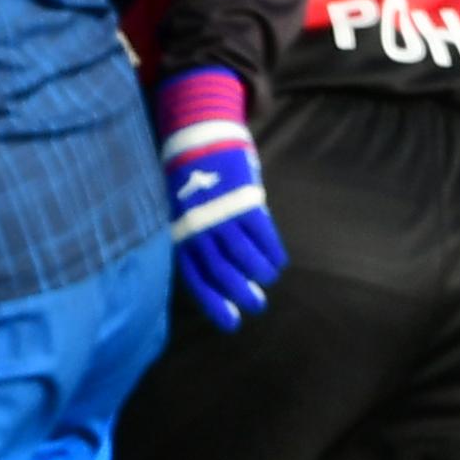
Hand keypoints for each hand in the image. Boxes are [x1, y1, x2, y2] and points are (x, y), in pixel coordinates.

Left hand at [153, 68, 282, 332]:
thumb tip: (217, 272)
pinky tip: (279, 261)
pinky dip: (273, 251)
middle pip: (222, 269)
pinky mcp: (244, 199)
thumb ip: (195, 238)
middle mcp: (199, 226)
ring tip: (269, 280)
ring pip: (244, 255)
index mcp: (181, 231)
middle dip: (241, 292)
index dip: (214, 301)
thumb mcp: (182, 210)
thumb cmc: (191, 178)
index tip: (232, 323)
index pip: (196, 275)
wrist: (199, 136)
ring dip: (260, 273)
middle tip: (257, 306)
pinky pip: (263, 233)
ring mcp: (221, 213)